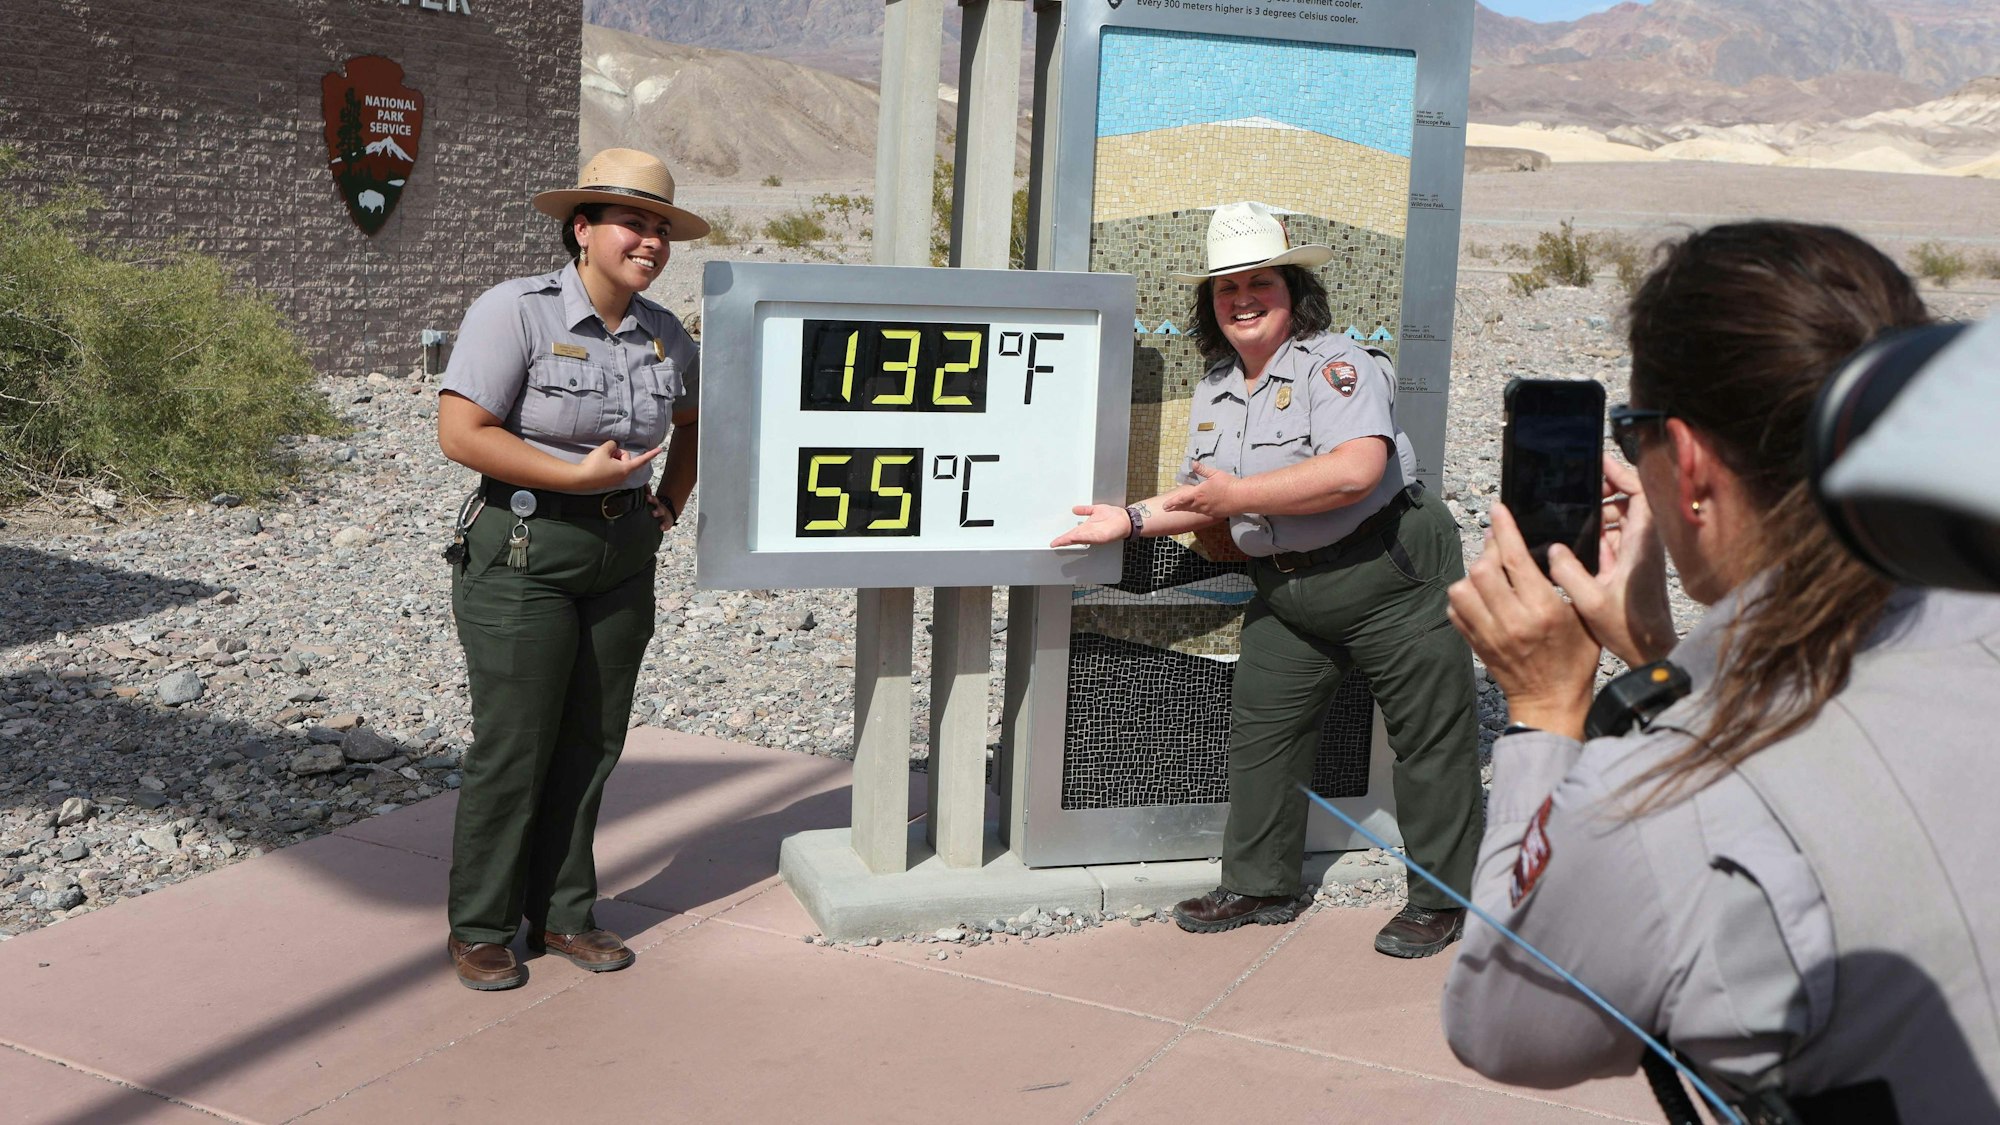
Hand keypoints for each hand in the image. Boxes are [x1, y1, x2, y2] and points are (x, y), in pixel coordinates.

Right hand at [568, 441, 659, 492]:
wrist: (580, 479)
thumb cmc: (594, 465)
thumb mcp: (604, 449)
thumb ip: (612, 445)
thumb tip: (614, 447)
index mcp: (625, 469)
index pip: (641, 459)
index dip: (651, 453)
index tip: (660, 449)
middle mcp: (623, 476)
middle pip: (626, 458)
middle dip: (618, 453)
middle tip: (607, 453)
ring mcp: (616, 480)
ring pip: (619, 463)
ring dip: (612, 458)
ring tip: (601, 460)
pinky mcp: (609, 481)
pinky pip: (613, 469)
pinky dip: (608, 464)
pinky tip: (599, 464)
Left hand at [647, 491, 678, 533]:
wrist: (667, 516)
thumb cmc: (655, 508)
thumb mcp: (652, 502)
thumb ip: (647, 493)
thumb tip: (643, 483)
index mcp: (655, 502)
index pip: (652, 498)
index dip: (649, 496)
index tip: (646, 496)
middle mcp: (659, 507)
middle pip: (656, 503)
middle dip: (652, 500)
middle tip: (648, 499)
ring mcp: (664, 515)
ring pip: (660, 512)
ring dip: (657, 512)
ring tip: (653, 513)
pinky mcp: (667, 523)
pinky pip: (666, 525)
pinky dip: (664, 526)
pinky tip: (661, 528)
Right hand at [1052, 504, 1132, 546]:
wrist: (1125, 519)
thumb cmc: (1113, 516)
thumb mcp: (1095, 510)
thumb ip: (1085, 510)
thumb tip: (1074, 509)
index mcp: (1086, 528)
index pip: (1071, 534)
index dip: (1062, 538)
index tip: (1054, 541)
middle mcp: (1089, 533)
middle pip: (1073, 538)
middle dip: (1063, 541)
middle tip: (1054, 544)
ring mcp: (1094, 536)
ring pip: (1079, 539)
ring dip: (1070, 540)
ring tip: (1060, 542)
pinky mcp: (1101, 537)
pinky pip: (1089, 537)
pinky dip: (1081, 538)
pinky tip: (1073, 537)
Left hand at [1160, 462, 1239, 518]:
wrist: (1241, 497)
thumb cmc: (1228, 483)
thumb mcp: (1214, 473)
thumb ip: (1202, 469)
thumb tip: (1193, 462)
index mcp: (1198, 493)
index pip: (1181, 499)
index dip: (1172, 503)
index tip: (1164, 506)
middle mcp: (1200, 504)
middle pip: (1185, 507)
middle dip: (1176, 507)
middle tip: (1168, 509)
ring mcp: (1208, 510)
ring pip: (1193, 510)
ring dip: (1186, 509)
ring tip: (1180, 509)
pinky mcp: (1215, 514)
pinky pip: (1203, 513)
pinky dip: (1197, 511)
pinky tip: (1197, 510)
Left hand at [1448, 502, 1599, 737]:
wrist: (1550, 702)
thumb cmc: (1575, 659)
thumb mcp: (1584, 617)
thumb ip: (1568, 582)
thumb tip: (1548, 549)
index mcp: (1542, 610)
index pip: (1515, 559)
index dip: (1505, 529)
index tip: (1499, 509)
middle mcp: (1511, 620)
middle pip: (1482, 569)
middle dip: (1489, 551)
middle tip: (1500, 546)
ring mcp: (1489, 634)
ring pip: (1462, 588)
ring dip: (1474, 574)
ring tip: (1491, 574)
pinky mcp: (1475, 644)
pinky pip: (1455, 610)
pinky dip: (1464, 597)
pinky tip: (1481, 596)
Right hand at [1547, 455, 1675, 666]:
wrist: (1650, 651)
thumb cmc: (1630, 629)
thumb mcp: (1591, 601)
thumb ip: (1568, 573)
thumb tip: (1554, 549)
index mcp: (1641, 544)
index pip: (1641, 493)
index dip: (1622, 474)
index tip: (1599, 465)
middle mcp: (1643, 545)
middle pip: (1629, 502)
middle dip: (1604, 493)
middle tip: (1576, 493)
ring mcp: (1637, 555)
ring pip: (1621, 520)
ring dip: (1599, 515)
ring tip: (1571, 517)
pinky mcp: (1630, 567)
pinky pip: (1615, 539)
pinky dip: (1598, 534)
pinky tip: (1576, 542)